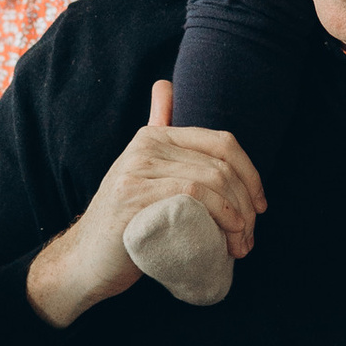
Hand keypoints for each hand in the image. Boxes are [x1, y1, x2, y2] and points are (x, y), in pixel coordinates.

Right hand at [26, 80, 266, 329]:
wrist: (86, 260)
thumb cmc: (127, 223)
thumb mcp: (145, 174)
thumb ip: (157, 131)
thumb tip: (164, 86)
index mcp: (155, 135)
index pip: (222, 142)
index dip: (251, 174)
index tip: (259, 206)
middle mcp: (146, 145)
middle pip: (221, 164)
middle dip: (246, 202)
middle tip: (249, 236)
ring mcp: (137, 167)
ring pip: (211, 179)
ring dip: (237, 216)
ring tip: (241, 244)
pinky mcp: (134, 194)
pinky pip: (192, 191)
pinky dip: (220, 214)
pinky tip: (227, 236)